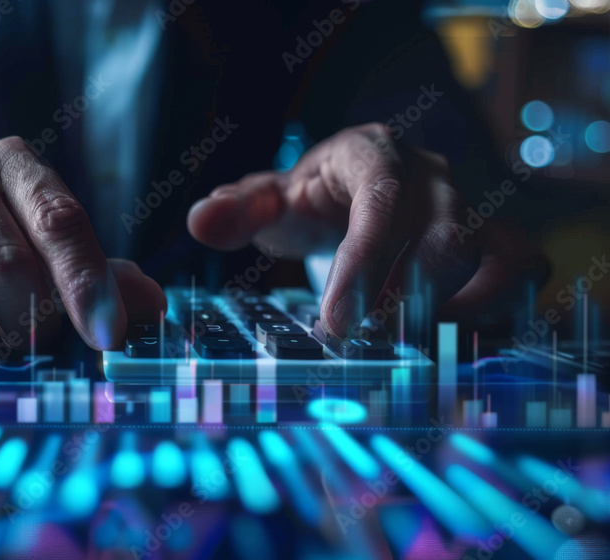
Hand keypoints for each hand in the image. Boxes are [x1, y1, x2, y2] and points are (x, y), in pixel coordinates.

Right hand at [0, 136, 164, 364]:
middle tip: (41, 350)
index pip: (60, 221)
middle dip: (30, 322)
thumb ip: (104, 277)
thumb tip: (152, 309)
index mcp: (17, 166)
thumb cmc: (6, 242)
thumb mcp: (55, 249)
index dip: (86, 285)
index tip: (108, 337)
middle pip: (1, 261)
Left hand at [187, 123, 546, 337]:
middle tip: (359, 341)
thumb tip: (202, 220)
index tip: (334, 321)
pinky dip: (497, 308)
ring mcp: (468, 207)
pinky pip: (519, 270)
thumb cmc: (307, 201)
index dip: (365, 261)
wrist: (350, 195)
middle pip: (446, 232)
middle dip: (404, 296)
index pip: (382, 199)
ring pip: (490, 255)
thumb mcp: (268, 202)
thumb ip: (237, 210)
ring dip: (451, 310)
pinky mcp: (490, 240)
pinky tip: (445, 338)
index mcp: (372, 155)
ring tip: (400, 342)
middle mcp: (430, 177)